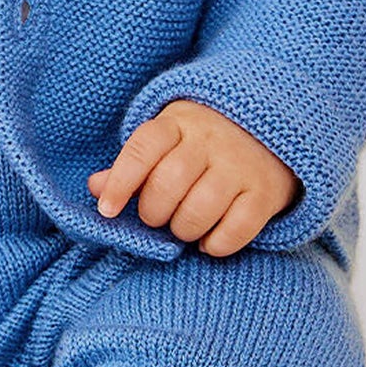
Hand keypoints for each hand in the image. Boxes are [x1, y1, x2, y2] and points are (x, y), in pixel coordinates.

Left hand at [87, 99, 300, 257]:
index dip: (120, 183)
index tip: (107, 210)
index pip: (142, 149)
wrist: (270, 131)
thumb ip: (131, 166)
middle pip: (168, 183)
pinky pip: (237, 228)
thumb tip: (95, 188)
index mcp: (177, 123)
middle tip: (157, 217)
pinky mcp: (266, 191)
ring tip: (183, 227)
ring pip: (200, 209)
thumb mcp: (166, 143)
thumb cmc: (201, 145)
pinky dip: (217, 244)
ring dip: (183, 230)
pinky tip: (209, 240)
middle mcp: (210, 140)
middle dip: (153, 212)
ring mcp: (240, 165)